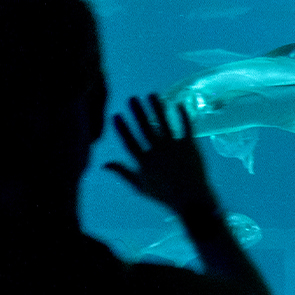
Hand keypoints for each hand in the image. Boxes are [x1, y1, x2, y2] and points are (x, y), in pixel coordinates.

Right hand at [105, 94, 220, 218]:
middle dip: (137, 111)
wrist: (190, 199)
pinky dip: (182, 114)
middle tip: (132, 98)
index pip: (129, 141)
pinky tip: (178, 103)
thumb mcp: (139, 186)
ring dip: (157, 107)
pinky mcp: (189, 146)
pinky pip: (185, 126)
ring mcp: (174, 148)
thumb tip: (103, 164)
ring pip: (163, 122)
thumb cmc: (163, 194)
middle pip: (145, 128)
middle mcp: (157, 152)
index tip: (117, 115)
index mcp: (144, 162)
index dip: (122, 128)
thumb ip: (122, 172)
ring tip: (152, 95)